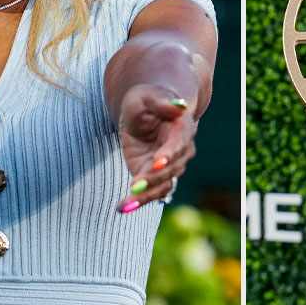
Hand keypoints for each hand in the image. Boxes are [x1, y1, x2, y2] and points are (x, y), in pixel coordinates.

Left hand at [116, 83, 196, 211]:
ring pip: (163, 185)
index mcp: (182, 128)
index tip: (156, 163)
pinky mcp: (154, 176)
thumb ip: (161, 102)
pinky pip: (151, 193)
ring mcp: (169, 166)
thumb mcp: (148, 96)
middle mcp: (181, 151)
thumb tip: (179, 105)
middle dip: (153, 179)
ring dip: (145, 196)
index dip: (168, 154)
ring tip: (127, 203)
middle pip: (171, 169)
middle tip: (135, 185)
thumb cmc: (147, 100)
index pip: (178, 144)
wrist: (147, 111)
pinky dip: (138, 201)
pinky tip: (122, 208)